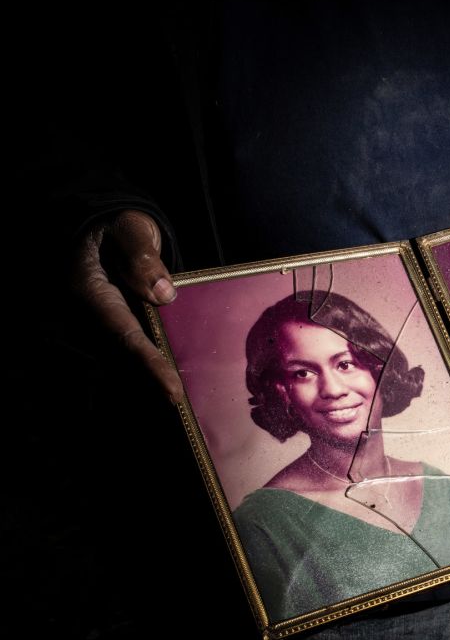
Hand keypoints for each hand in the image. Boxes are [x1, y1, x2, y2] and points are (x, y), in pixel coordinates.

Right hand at [71, 209, 183, 402]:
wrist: (94, 229)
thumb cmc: (116, 227)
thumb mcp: (129, 229)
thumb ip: (142, 257)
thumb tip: (163, 294)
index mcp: (87, 292)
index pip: (123, 336)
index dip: (149, 365)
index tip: (173, 392)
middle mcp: (80, 317)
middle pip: (117, 362)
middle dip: (146, 389)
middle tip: (179, 412)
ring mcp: (85, 328)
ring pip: (115, 365)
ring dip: (141, 389)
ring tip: (172, 413)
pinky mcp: (96, 332)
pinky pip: (118, 358)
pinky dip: (138, 376)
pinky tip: (161, 394)